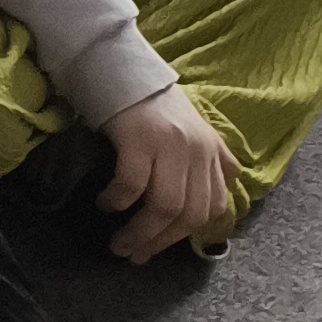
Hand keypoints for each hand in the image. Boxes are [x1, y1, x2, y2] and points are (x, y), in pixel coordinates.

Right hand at [100, 87, 238, 263]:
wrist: (123, 67)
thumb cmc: (152, 104)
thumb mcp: (194, 134)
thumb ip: (211, 165)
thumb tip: (215, 206)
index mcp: (212, 153)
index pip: (210, 208)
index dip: (183, 236)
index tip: (156, 249)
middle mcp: (198, 151)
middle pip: (187, 213)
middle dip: (159, 242)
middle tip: (132, 255)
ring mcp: (170, 144)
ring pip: (163, 205)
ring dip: (139, 232)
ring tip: (118, 243)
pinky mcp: (140, 137)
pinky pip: (133, 183)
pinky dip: (118, 201)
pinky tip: (105, 205)